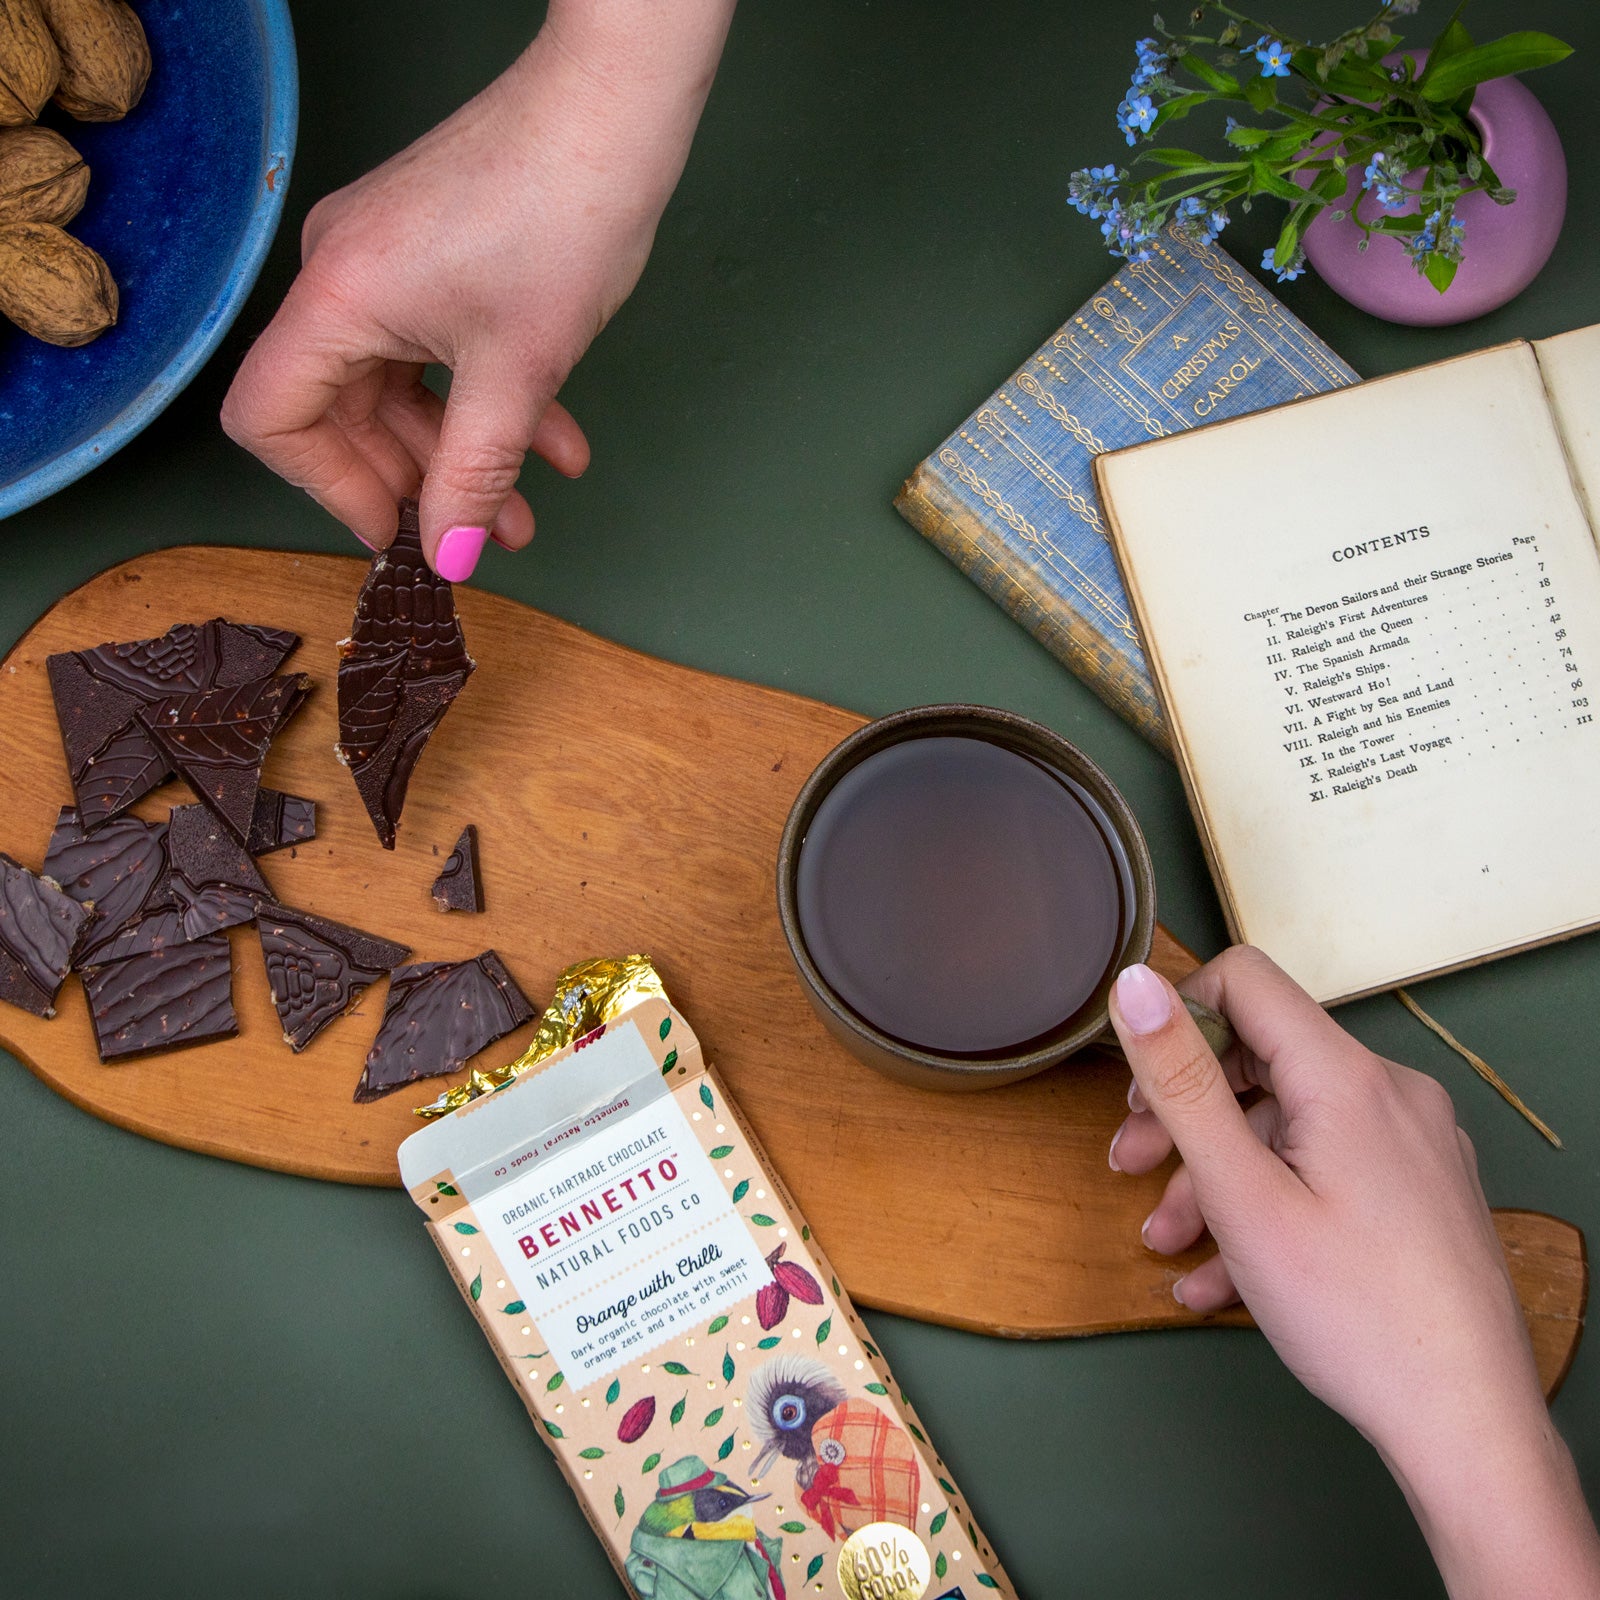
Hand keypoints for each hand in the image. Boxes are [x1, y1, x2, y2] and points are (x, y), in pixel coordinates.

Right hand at [222, 0, 734, 575]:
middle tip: (475, 537)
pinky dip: (490, 400)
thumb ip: (475, 473)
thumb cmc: (561, 218)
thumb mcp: (517, 373)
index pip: (273, 418)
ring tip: (525, 512)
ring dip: (466, 454)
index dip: (328, 487)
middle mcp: (340, 276)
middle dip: (420, 484)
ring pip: (405, 388)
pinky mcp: (430, 251)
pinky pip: (439, 348)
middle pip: (344, 412)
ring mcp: (385, 261)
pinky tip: (557, 443)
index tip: (396, 530)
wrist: (614, 111)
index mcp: (334, 299)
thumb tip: (448, 553)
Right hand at [1107, 946, 1599, 1599]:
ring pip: (1290, 1128)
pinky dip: (1270, 1204)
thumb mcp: (1241, 1193)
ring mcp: (1413, 1144)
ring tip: (1168, 1241)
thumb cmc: (1352, 1312)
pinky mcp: (1422, 1191)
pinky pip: (1327, 1170)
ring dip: (1217, 1174)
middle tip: (1129, 1166)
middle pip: (1263, 1060)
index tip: (1143, 1089)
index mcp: (1347, 1077)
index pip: (1245, 981)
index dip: (1180, 1019)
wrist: (1467, 1425)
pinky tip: (1222, 1276)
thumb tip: (1135, 981)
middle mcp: (1390, 1093)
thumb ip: (1182, 1082)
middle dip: (1185, 1112)